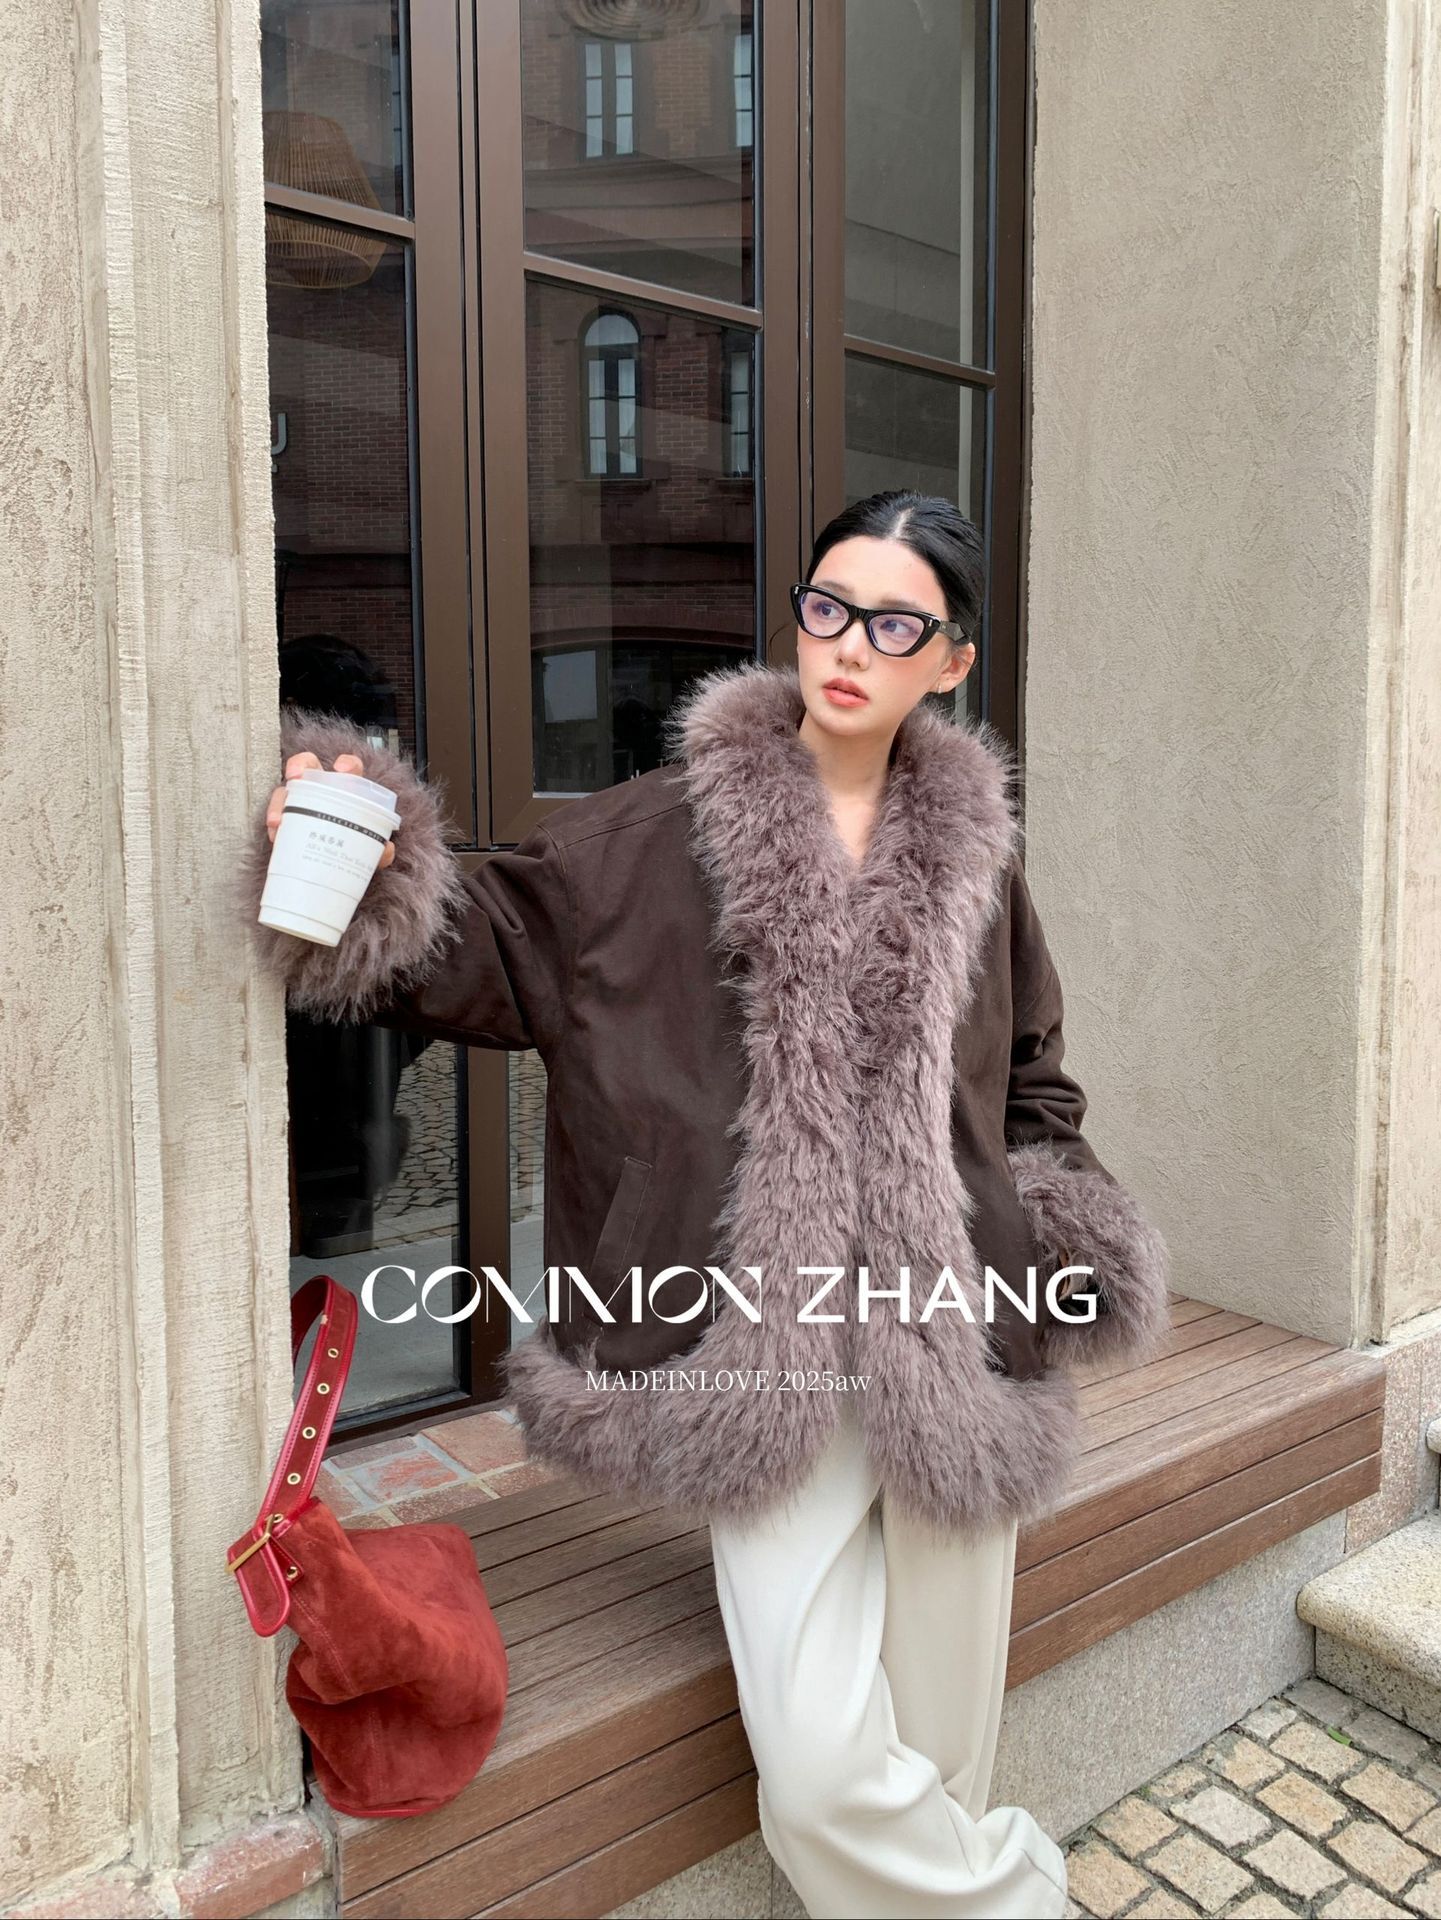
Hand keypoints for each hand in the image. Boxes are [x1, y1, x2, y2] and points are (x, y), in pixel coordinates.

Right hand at [266, 751, 396, 869]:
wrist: (335, 863)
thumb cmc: (352, 846)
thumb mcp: (367, 851)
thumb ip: (379, 851)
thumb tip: (386, 850)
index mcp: (348, 791)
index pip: (351, 768)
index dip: (348, 763)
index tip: (342, 768)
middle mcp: (322, 790)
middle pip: (309, 766)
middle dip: (298, 765)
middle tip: (294, 777)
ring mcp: (301, 801)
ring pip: (286, 791)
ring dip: (279, 803)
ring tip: (277, 821)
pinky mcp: (286, 817)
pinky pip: (276, 815)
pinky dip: (274, 824)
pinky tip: (275, 835)